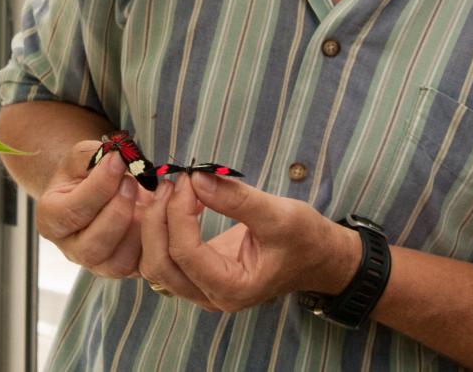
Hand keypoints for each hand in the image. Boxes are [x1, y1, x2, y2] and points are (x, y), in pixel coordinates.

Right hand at [34, 139, 146, 278]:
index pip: (71, 211)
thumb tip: (121, 157)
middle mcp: (70, 248)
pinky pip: (139, 266)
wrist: (91, 190)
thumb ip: (95, 156)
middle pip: (91, 246)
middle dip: (117, 212)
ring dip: (136, 229)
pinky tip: (153, 214)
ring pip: (116, 263)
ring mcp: (96, 264)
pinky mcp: (122, 268)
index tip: (118, 161)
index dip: (99, 187)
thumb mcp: (81, 157)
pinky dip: (151, 241)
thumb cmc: (83, 173)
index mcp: (50, 219)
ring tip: (143, 199)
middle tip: (131, 182)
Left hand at [146, 172, 355, 312]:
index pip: (185, 253)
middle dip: (158, 219)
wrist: (317, 256)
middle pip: (159, 264)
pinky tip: (174, 200)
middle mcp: (211, 295)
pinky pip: (165, 255)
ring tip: (171, 190)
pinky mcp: (197, 273)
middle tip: (174, 182)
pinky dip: (161, 228)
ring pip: (155, 262)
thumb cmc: (305, 239)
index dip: (179, 212)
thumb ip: (236, 199)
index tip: (189, 178)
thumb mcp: (279, 215)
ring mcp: (201, 287)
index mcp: (232, 289)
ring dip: (154, 224)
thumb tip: (196, 178)